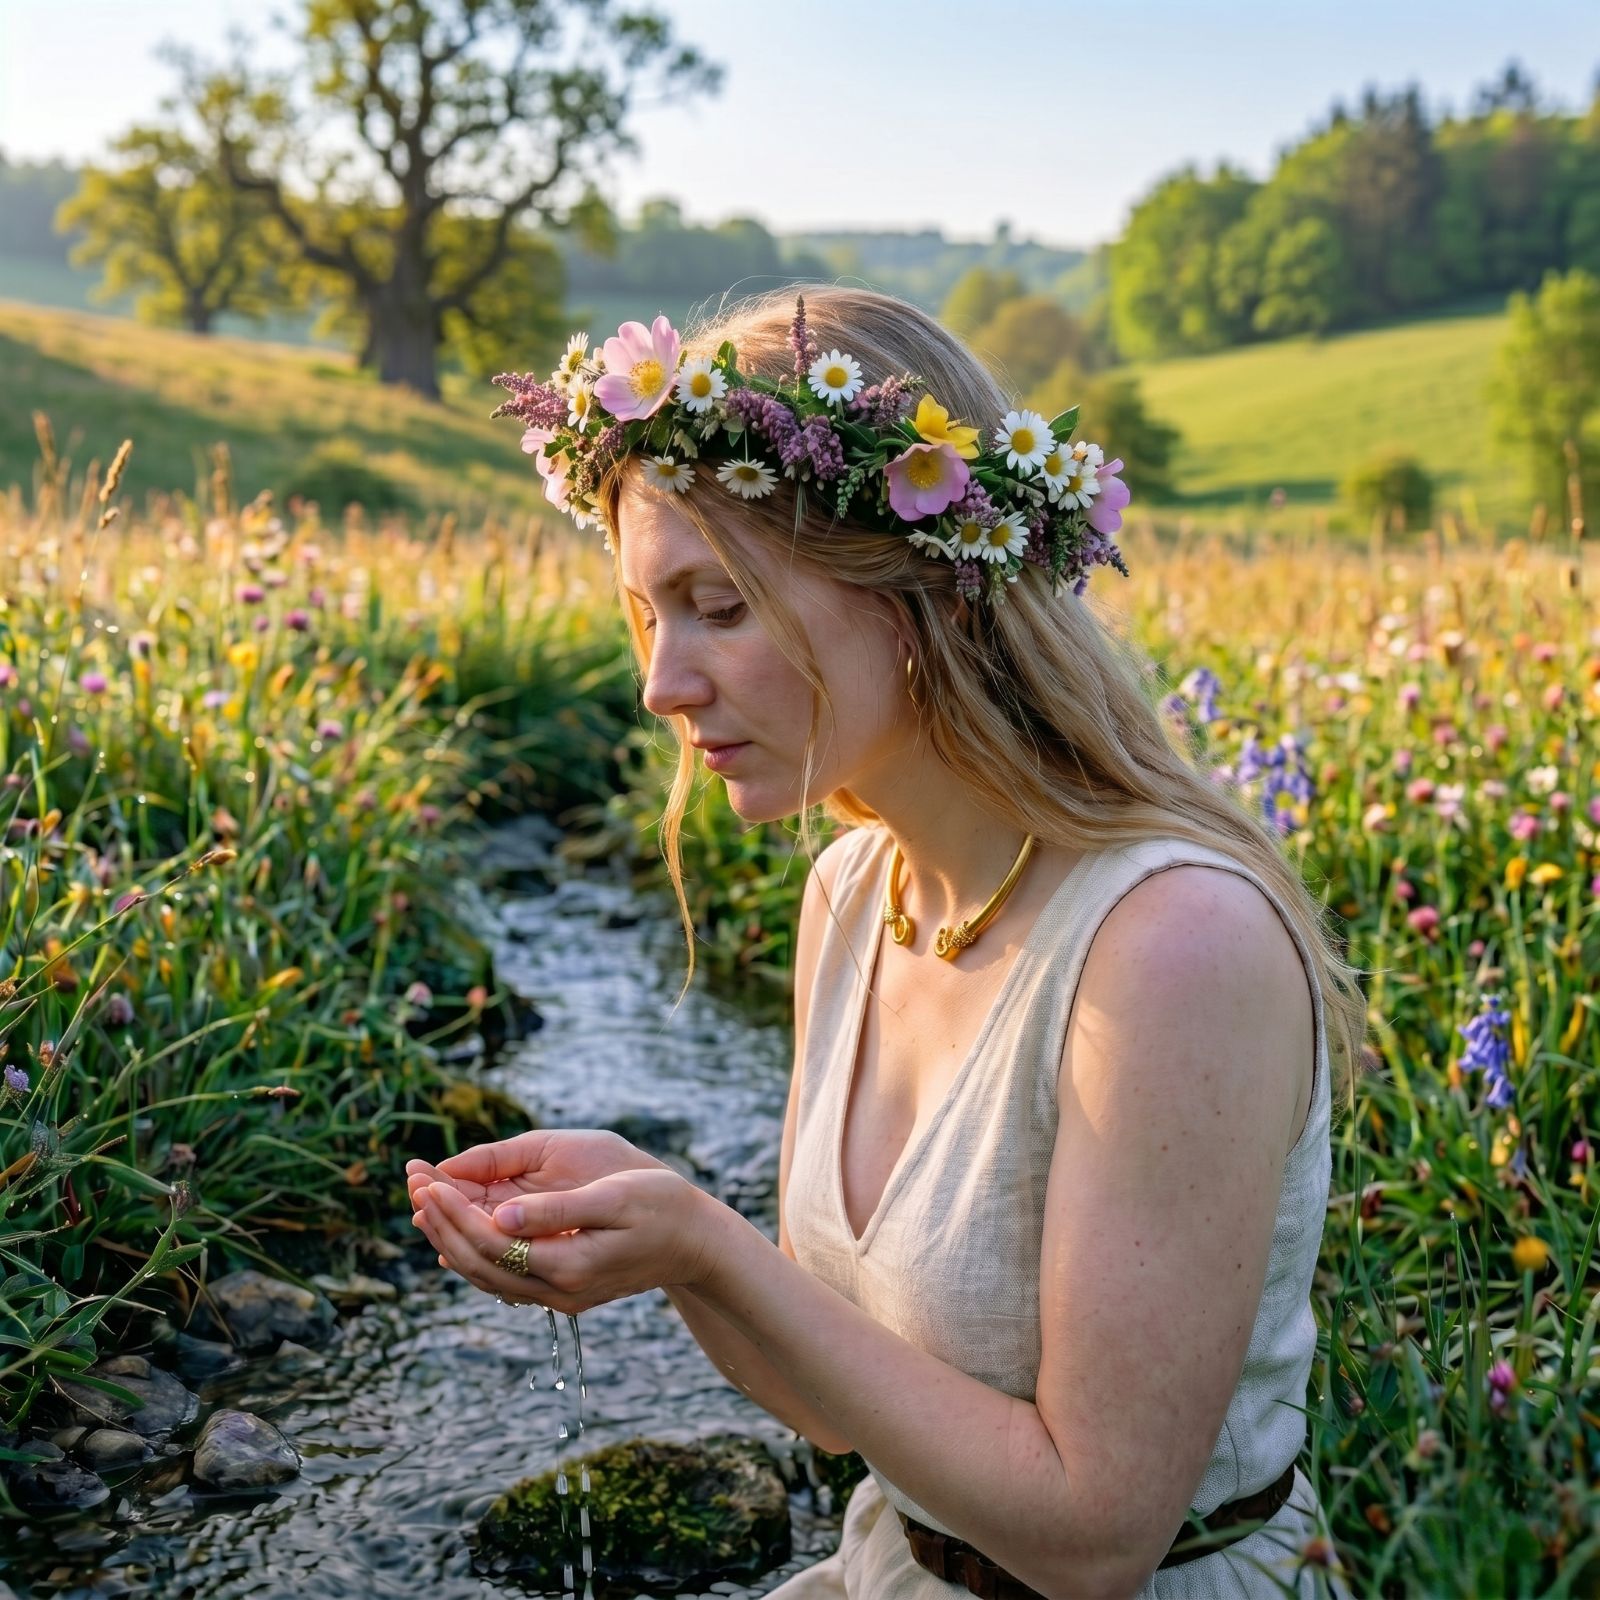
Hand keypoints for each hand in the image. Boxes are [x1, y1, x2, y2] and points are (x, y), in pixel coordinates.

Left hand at [406, 1133, 719, 1312]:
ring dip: (451, 1239)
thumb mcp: (615, 1198)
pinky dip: (474, 1252)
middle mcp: (556, 1291)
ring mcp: (559, 1296)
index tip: (427, 1179)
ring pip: (486, 1275)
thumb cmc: (662, 1206)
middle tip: (413, 1184)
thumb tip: (498, 1217)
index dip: (454, 1212)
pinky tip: (460, 1231)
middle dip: (441, 1224)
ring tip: (425, 1203)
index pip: (489, 1243)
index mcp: (567, 1266)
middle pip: (478, 1264)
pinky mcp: (562, 1289)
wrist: (696, 1242)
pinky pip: (504, 1276)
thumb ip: (555, 1211)